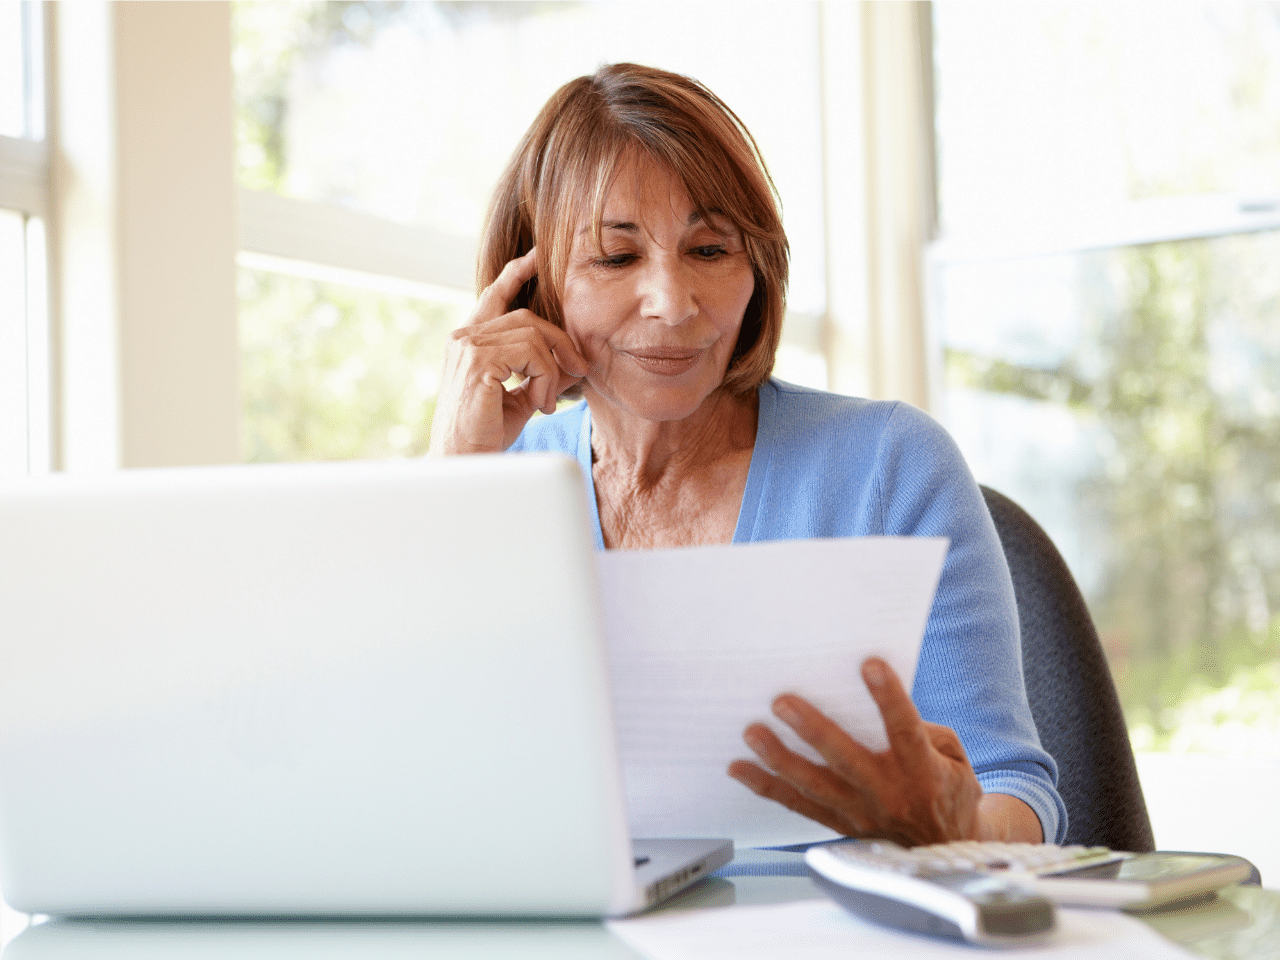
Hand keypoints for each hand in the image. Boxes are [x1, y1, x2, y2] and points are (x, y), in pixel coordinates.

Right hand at [429, 248, 587, 453]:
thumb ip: (539, 375)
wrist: (463, 463)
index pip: (494, 297)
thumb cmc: (486, 435)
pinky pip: (530, 353)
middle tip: (579, 368)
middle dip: (560, 340)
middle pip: (526, 317)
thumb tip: (572, 362)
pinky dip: (545, 378)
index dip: (516, 274)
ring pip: (532, 334)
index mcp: (468, 342)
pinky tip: (540, 404)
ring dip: (552, 368)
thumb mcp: (519, 398)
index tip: (538, 257)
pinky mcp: (477, 363)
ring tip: (548, 400)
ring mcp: (467, 347)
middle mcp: (463, 337)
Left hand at [727, 657, 983, 846]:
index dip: (889, 698)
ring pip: (814, 785)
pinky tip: (739, 768)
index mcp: (922, 770)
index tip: (871, 664)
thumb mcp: (951, 754)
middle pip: (845, 760)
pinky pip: (797, 805)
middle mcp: (888, 793)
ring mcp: (861, 812)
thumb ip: (921, 729)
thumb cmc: (947, 786)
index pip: (905, 730)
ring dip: (779, 758)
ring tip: (752, 732)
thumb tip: (878, 701)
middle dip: (812, 729)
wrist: (945, 846)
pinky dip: (766, 786)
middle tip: (781, 701)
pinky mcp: (840, 823)